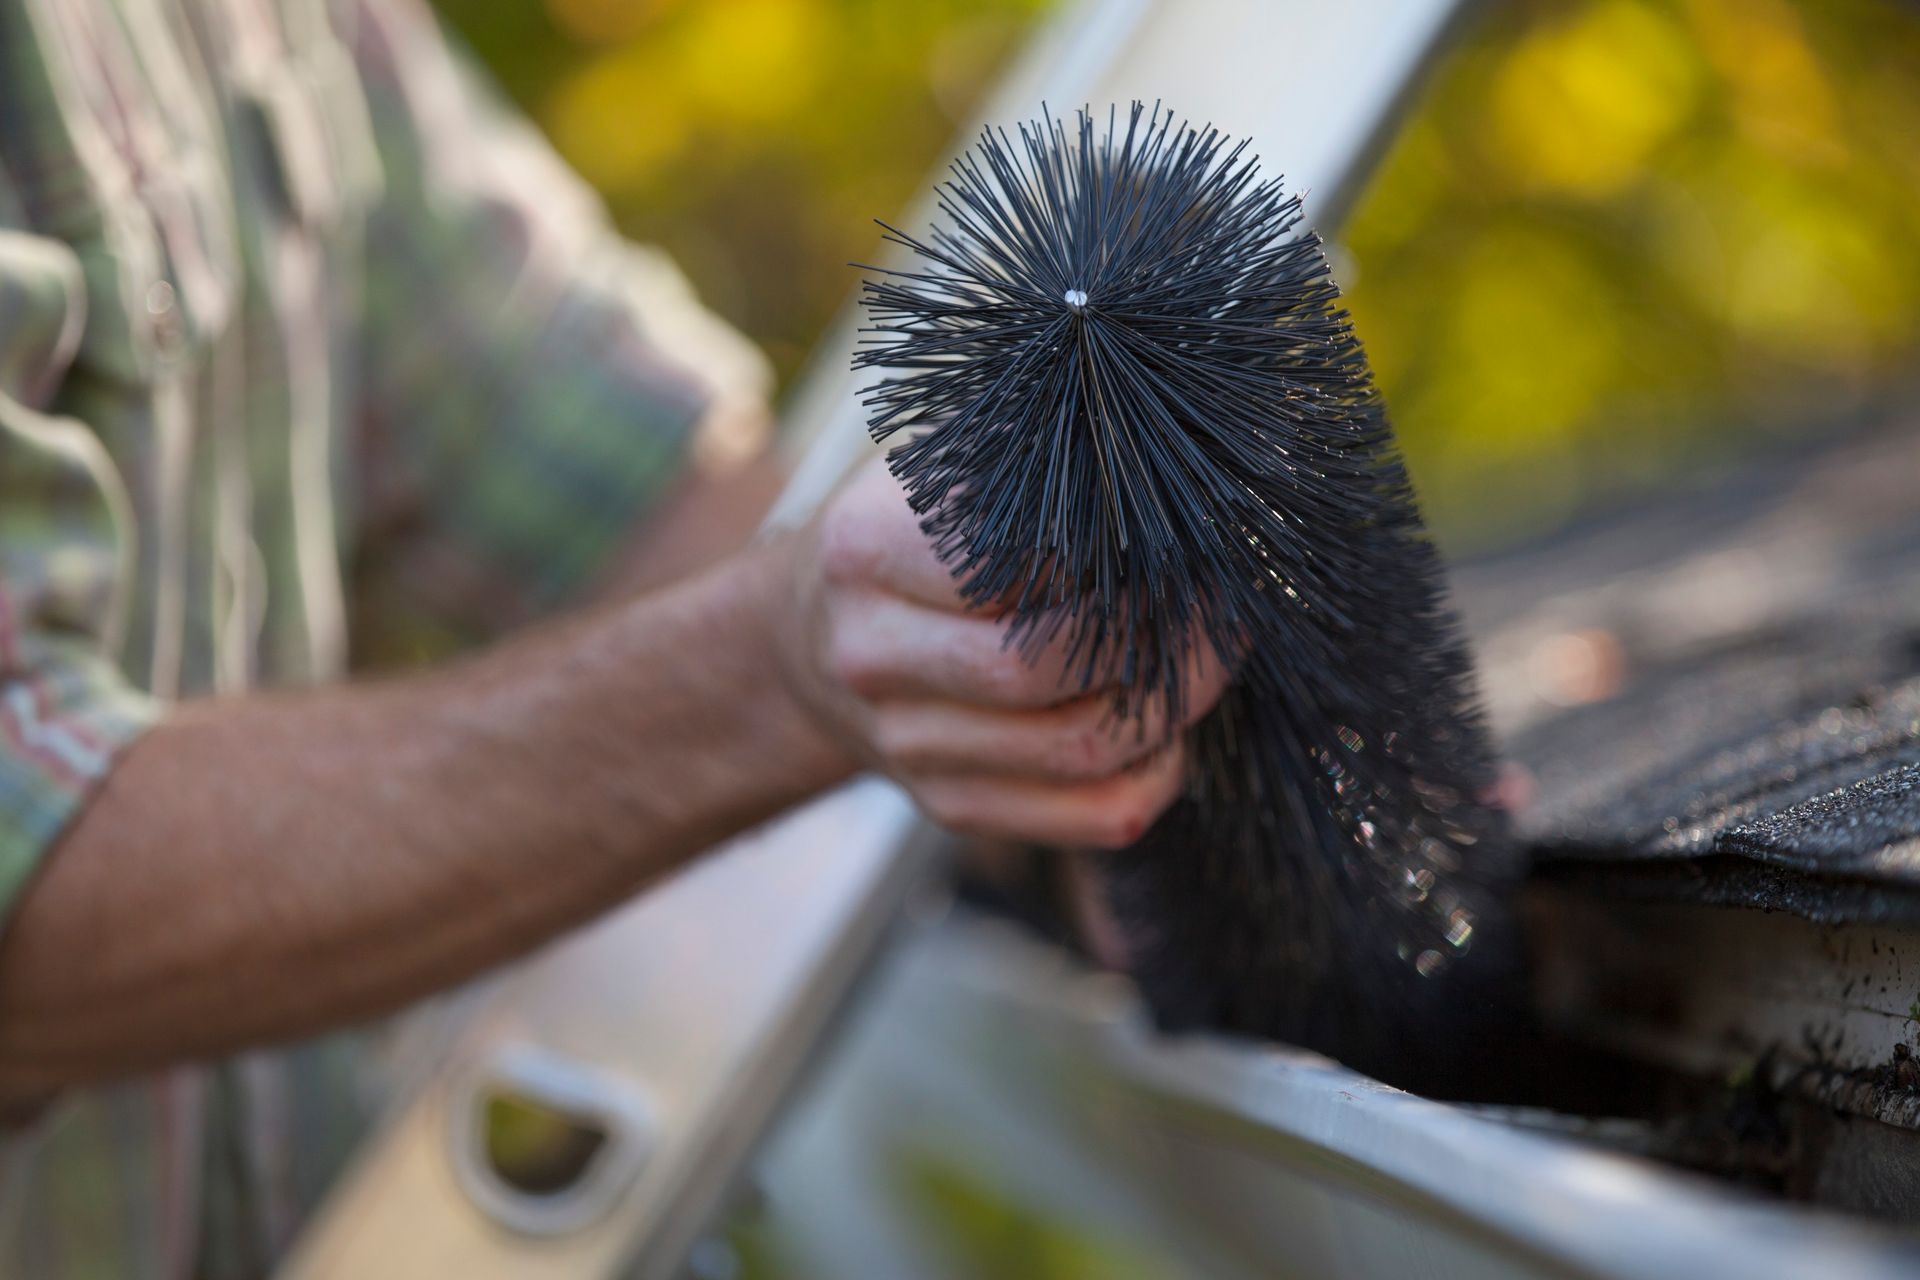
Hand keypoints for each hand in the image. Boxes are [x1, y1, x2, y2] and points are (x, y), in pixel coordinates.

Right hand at [771, 456, 1229, 847]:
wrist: (811, 637)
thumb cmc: (912, 534)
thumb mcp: (938, 465)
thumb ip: (1024, 461)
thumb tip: (1159, 460)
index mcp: (863, 550)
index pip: (1007, 562)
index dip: (1111, 554)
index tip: (1180, 536)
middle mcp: (871, 655)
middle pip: (1038, 670)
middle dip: (1157, 640)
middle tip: (1218, 606)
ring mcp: (906, 743)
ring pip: (1077, 751)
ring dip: (1170, 707)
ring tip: (1207, 657)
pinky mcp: (949, 805)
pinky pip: (1088, 817)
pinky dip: (1154, 776)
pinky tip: (1168, 728)